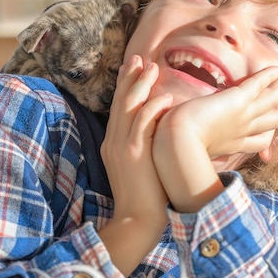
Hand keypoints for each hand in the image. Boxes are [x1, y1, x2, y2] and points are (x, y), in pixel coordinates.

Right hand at [98, 55, 172, 274]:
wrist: (137, 220)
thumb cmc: (145, 195)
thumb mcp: (137, 165)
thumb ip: (140, 144)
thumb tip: (154, 126)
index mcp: (112, 143)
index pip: (118, 107)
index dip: (124, 85)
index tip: (131, 67)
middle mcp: (113, 141)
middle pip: (120, 101)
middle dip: (129, 77)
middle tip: (139, 58)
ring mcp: (122, 147)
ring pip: (129, 107)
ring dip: (141, 85)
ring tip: (153, 67)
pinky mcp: (134, 154)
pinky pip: (143, 123)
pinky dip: (153, 107)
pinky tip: (165, 97)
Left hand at [151, 67, 277, 211]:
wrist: (176, 146)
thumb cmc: (175, 149)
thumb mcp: (189, 149)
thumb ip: (192, 146)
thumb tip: (182, 150)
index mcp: (230, 145)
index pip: (258, 141)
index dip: (268, 132)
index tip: (271, 125)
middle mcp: (241, 132)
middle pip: (273, 121)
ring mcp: (243, 117)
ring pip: (273, 102)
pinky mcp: (237, 101)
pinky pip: (260, 87)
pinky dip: (271, 77)